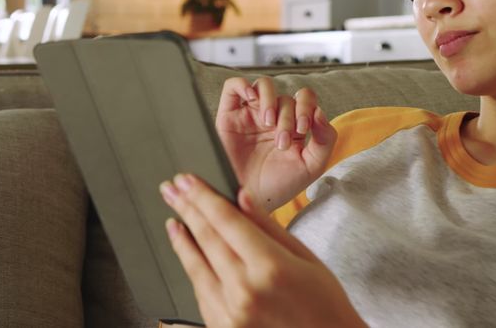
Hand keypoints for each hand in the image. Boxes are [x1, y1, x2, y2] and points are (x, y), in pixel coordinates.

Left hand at [160, 175, 366, 327]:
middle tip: (171, 190)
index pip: (226, 221)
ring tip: (173, 219)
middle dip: (186, 209)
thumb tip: (241, 195)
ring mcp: (230, 314)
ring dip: (181, 240)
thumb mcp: (304, 256)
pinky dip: (191, 269)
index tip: (187, 180)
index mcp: (270, 266)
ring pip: (195, 267)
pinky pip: (200, 293)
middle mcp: (245, 290)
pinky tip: (188, 254)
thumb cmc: (324, 302)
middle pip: (206, 239)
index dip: (202, 196)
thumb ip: (268, 225)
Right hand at [215, 77, 336, 212]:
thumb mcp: (311, 166)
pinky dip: (242, 85)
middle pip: (286, 97)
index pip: (305, 99)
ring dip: (270, 100)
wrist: (249, 201)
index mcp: (294, 126)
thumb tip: (320, 111)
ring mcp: (251, 115)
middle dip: (287, 118)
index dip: (307, 108)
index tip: (302, 130)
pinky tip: (251, 99)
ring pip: (264, 85)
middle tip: (281, 142)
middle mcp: (273, 117)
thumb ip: (325, 139)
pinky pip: (233, 87)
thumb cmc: (279, 187)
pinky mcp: (229, 116)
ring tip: (267, 123)